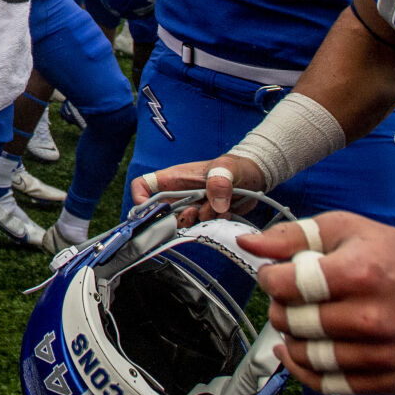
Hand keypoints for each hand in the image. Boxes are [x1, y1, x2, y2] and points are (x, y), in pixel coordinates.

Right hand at [129, 154, 266, 221]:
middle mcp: (179, 194)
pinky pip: (200, 228)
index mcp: (174, 178)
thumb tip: (215, 204)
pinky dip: (212, 224)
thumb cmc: (236, 166)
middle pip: (160, 213)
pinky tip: (225, 213)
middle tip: (195, 212)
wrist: (254, 178)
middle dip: (176, 218)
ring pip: (182, 224)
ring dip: (199, 221)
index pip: (143, 186)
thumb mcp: (227, 168)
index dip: (140, 199)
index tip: (152, 211)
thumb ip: (219, 182)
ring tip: (217, 209)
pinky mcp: (204, 217)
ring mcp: (191, 206)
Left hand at [239, 212, 394, 394]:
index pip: (289, 284)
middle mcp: (373, 317)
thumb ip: (294, 236)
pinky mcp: (392, 380)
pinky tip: (300, 353)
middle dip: (280, 309)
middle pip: (295, 322)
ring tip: (297, 324)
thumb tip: (248, 242)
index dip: (270, 278)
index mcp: (361, 273)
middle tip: (288, 300)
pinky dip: (306, 371)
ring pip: (309, 357)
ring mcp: (384, 353)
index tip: (275, 275)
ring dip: (291, 340)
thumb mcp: (350, 229)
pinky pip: (331, 385)